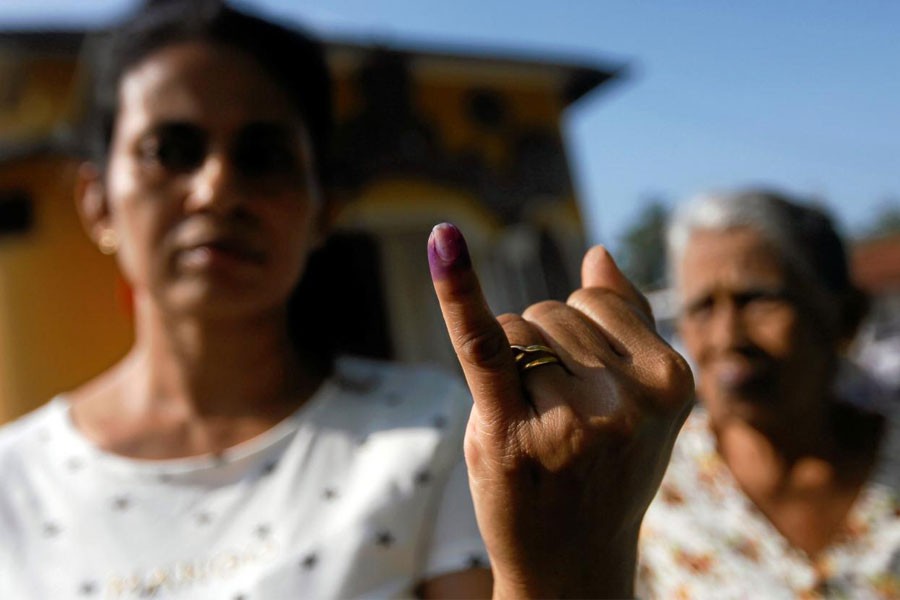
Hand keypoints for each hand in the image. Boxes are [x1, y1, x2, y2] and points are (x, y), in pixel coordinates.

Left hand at [428, 223, 692, 598]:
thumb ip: (628, 324)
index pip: (592, 299)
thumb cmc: (604, 472)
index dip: (574, 335)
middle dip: (539, 353)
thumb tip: (597, 253)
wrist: (572, 562)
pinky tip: (442, 244)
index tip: (585, 389)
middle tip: (555, 420)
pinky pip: (483, 346)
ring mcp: (571, 421)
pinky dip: (458, 291)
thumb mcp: (642, 405)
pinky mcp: (511, 434)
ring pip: (512, 328)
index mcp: (671, 381)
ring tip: (533, 430)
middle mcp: (628, 402)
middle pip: (548, 312)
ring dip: (508, 369)